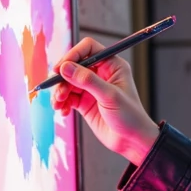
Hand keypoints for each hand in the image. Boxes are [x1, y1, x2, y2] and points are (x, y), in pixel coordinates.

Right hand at [51, 35, 159, 164]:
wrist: (132, 141)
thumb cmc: (130, 116)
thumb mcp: (109, 96)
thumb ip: (87, 81)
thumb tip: (66, 67)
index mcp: (112, 65)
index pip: (88, 49)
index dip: (73, 55)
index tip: (61, 68)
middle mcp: (101, 73)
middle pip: (74, 65)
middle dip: (63, 78)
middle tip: (58, 91)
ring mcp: (92, 88)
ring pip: (68, 82)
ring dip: (60, 92)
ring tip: (59, 104)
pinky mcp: (85, 102)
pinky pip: (68, 97)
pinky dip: (62, 102)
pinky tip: (63, 111)